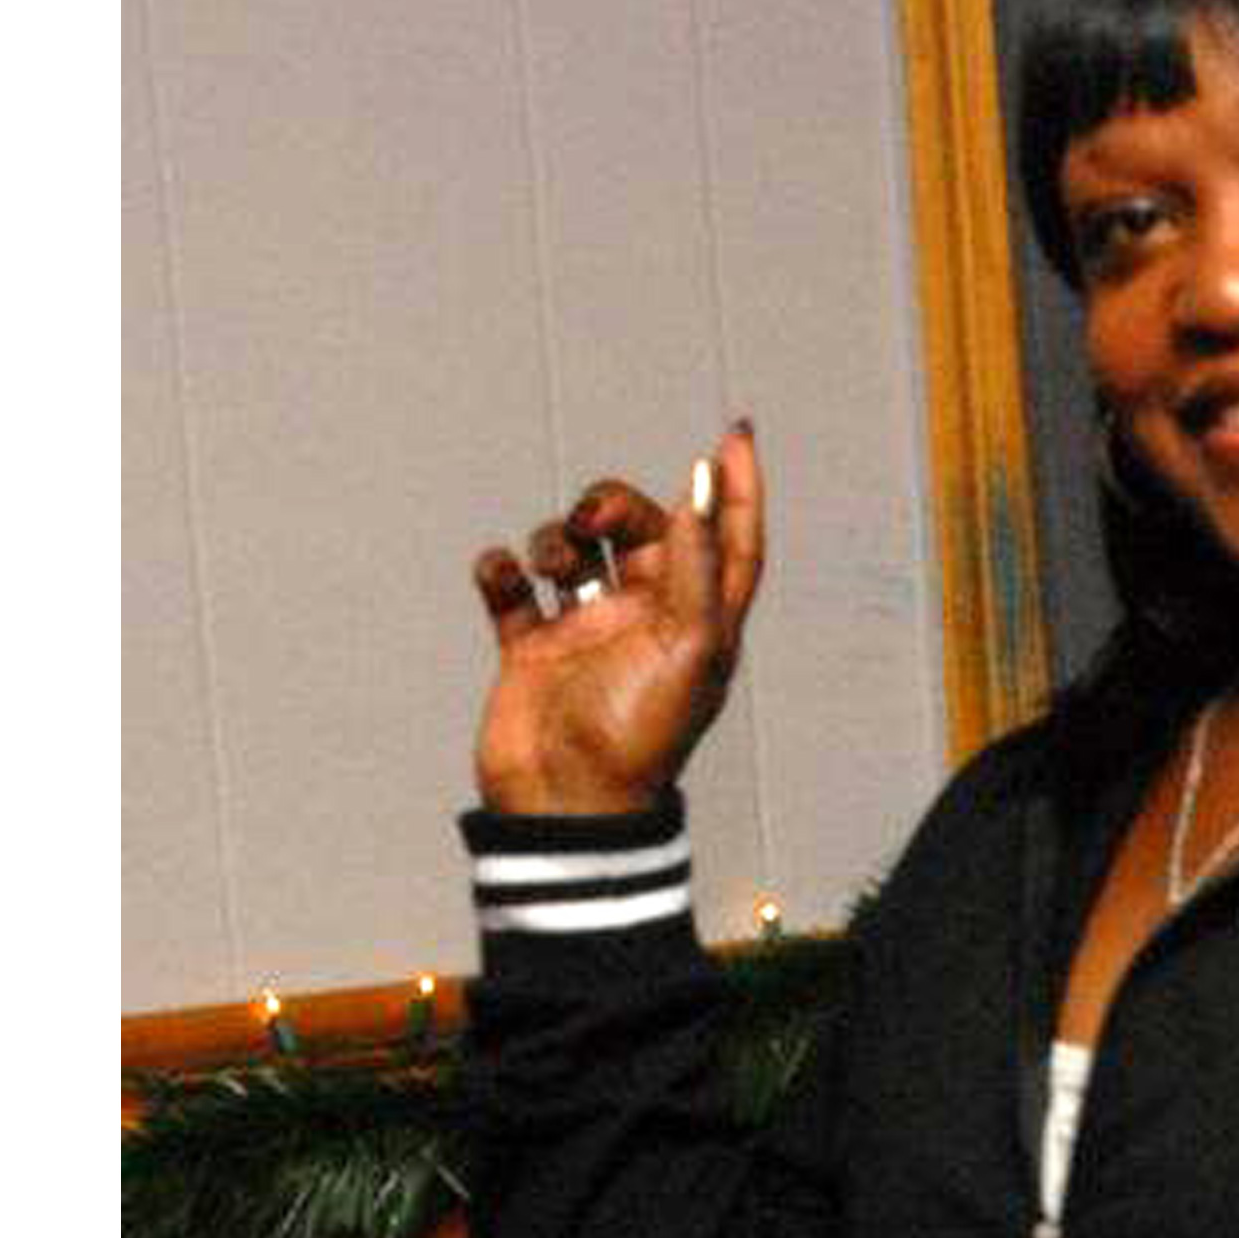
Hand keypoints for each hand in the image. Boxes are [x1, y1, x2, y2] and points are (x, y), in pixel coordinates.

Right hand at [471, 422, 763, 814]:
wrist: (565, 805)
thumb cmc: (640, 736)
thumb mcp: (690, 644)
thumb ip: (696, 560)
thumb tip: (701, 482)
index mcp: (698, 621)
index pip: (729, 540)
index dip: (738, 488)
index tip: (736, 431)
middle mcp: (645, 619)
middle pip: (640, 527)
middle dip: (615, 502)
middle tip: (595, 514)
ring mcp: (584, 632)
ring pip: (572, 548)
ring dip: (557, 537)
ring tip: (554, 567)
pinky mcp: (529, 649)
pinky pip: (510, 586)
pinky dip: (501, 567)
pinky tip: (505, 578)